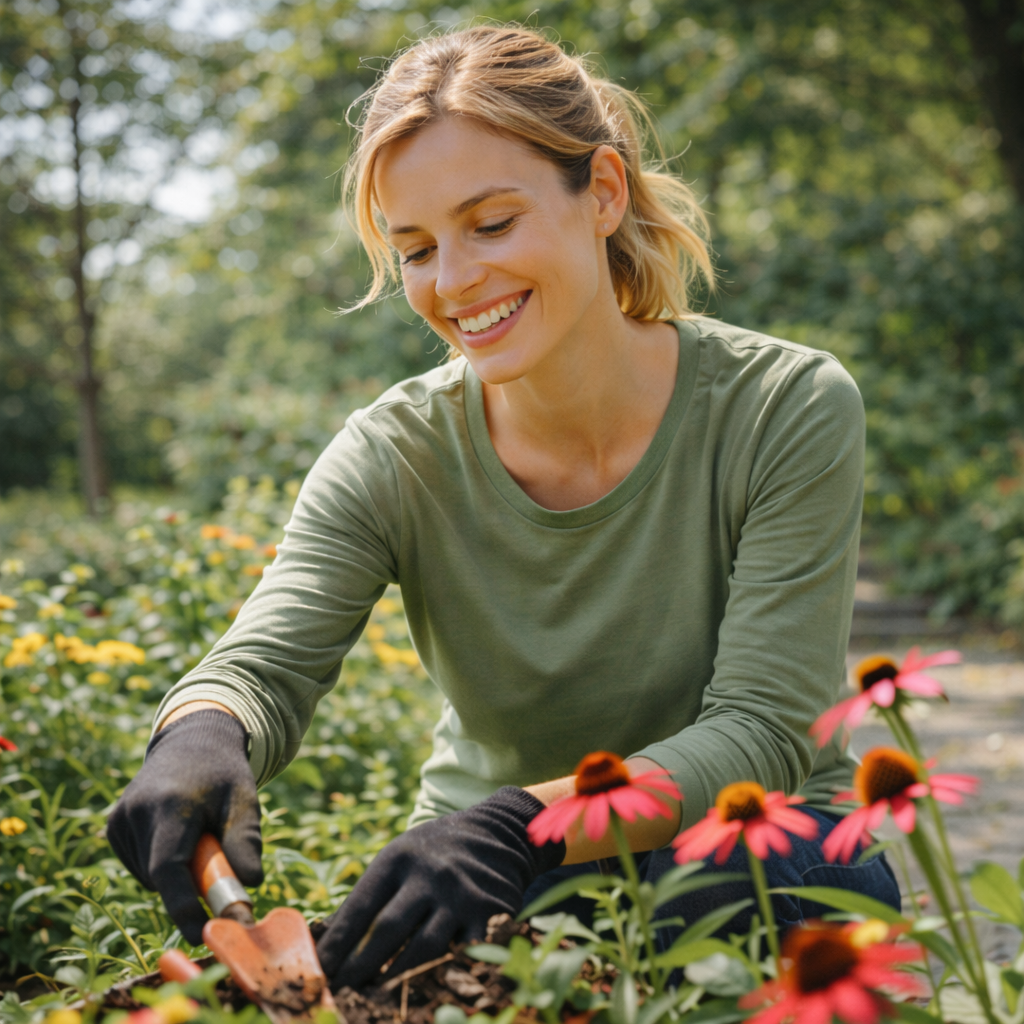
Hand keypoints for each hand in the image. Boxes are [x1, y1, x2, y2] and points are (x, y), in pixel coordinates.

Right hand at [107, 709, 262, 943]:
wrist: (193, 740)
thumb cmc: (224, 774)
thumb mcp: (244, 801)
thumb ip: (246, 843)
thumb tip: (250, 887)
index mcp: (171, 804)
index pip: (169, 868)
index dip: (183, 908)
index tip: (202, 935)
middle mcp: (137, 811)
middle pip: (161, 877)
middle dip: (191, 888)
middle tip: (217, 867)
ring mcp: (120, 819)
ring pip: (150, 876)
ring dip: (177, 874)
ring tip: (197, 834)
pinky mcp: (113, 826)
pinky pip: (139, 866)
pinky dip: (161, 865)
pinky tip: (176, 833)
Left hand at [316, 787, 564, 989]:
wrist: (497, 833)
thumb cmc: (434, 853)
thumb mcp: (399, 860)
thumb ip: (369, 897)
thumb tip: (325, 940)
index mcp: (398, 859)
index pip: (359, 907)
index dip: (337, 944)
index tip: (319, 972)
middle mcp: (430, 875)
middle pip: (388, 930)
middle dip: (360, 967)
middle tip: (342, 994)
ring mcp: (462, 895)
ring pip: (424, 948)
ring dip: (397, 979)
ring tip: (376, 1000)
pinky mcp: (491, 912)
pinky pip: (464, 954)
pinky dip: (445, 975)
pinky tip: (429, 991)